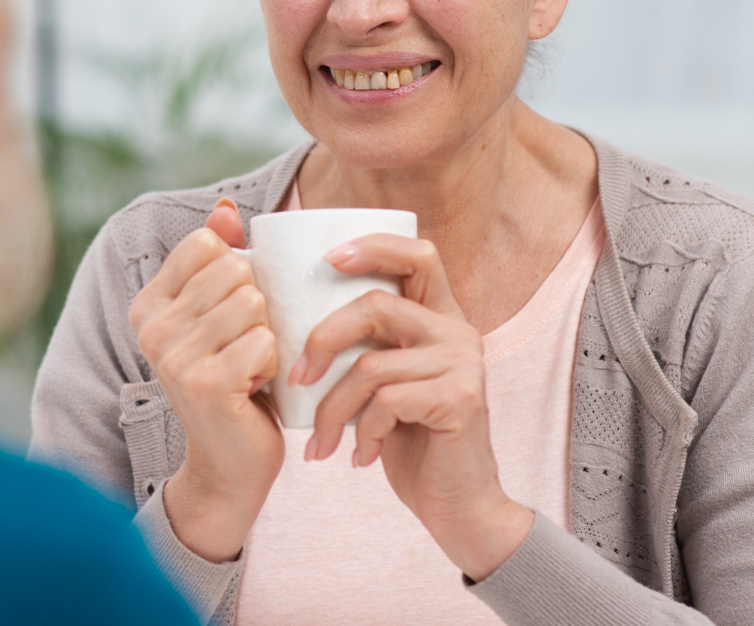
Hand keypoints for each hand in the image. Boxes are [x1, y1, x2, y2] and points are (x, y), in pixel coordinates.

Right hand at [127, 198, 282, 562]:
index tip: (229, 315)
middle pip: (236, 270)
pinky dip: (274, 363)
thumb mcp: (219, 315)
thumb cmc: (233, 378)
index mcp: (149, 304)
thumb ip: (219, 258)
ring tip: (250, 366)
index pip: (208, 244)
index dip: (237, 272)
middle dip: (257, 306)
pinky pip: (266, 341)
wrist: (229, 462)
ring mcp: (174, 357)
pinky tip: (255, 387)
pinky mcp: (205, 385)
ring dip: (268, 335)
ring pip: (254, 303)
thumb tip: (224, 209)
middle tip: (243, 346)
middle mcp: (151, 328)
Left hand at [294, 235, 534, 581]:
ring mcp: (464, 363)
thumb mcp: (382, 385)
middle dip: (323, 338)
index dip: (374, 246)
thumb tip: (288, 314)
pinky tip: (359, 457)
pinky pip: (386, 402)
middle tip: (295, 377)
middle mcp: (457, 332)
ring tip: (322, 441)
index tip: (327, 258)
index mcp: (439, 318)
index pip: (418, 254)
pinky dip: (361, 432)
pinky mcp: (462, 398)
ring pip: (370, 364)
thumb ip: (363, 346)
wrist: (457, 506)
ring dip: (332, 408)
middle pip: (376, 304)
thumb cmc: (409, 442)